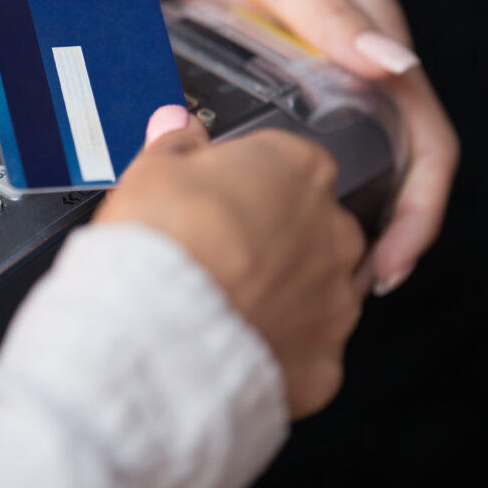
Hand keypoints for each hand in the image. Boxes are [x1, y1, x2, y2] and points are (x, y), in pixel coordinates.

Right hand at [96, 106, 366, 417]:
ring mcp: (335, 300)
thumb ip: (176, 144)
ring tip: (224, 305)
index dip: (248, 182)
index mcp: (298, 170)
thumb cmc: (161, 240)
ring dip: (282, 295)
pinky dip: (278, 351)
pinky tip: (234, 346)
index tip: (216, 198)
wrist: (158, 328)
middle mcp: (333, 232)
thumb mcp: (152, 169)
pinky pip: (307, 352)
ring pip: (316, 291)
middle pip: (312, 227)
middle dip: (275, 239)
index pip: (287, 162)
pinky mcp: (324, 362)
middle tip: (219, 253)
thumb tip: (179, 125)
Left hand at [180, 0, 458, 293]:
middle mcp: (358, 70)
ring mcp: (324, 72)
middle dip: (380, 236)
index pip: (424, 147)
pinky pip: (306, 137)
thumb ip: (337, 17)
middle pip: (394, 169)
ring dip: (340, 216)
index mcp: (375, 50)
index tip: (390, 268)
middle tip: (335, 291)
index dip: (418, 214)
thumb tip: (397, 69)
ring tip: (300, 268)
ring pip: (352, 160)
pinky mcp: (288, 69)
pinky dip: (297, 180)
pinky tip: (261, 206)